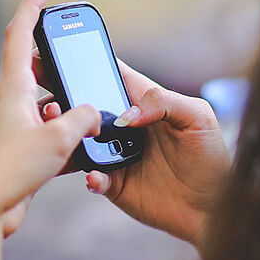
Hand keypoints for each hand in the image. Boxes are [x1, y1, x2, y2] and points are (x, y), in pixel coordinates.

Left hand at [0, 0, 100, 236]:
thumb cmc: (11, 169)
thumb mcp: (57, 138)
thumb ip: (83, 118)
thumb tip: (93, 113)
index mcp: (14, 89)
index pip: (21, 34)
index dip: (33, 5)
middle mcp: (11, 103)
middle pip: (37, 69)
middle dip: (61, 64)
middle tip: (80, 62)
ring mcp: (15, 128)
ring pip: (49, 106)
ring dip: (70, 110)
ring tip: (89, 123)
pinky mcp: (21, 152)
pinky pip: (51, 135)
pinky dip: (68, 138)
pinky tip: (83, 152)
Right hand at [34, 56, 230, 246]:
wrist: (214, 207)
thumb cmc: (211, 157)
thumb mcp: (198, 118)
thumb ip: (165, 102)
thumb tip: (126, 115)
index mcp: (143, 102)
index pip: (109, 74)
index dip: (83, 61)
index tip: (57, 52)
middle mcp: (124, 126)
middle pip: (85, 105)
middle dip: (61, 97)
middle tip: (45, 96)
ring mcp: (116, 154)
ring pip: (80, 140)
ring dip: (67, 135)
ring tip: (61, 131)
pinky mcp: (115, 183)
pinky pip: (93, 177)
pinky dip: (90, 176)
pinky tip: (95, 176)